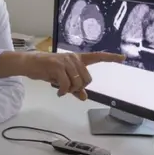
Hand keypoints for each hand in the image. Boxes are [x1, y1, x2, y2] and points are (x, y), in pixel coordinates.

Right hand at [0, 51, 124, 99]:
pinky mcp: (57, 65)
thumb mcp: (62, 79)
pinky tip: (58, 92)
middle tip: (67, 89)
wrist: (29, 64)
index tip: (123, 57)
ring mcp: (65, 61)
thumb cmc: (46, 70)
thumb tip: (84, 97)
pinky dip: (63, 91)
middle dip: (78, 88)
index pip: (97, 57)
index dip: (111, 57)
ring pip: (77, 82)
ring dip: (70, 90)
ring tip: (61, 89)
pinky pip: (66, 84)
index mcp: (77, 59)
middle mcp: (73, 58)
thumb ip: (74, 88)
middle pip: (87, 79)